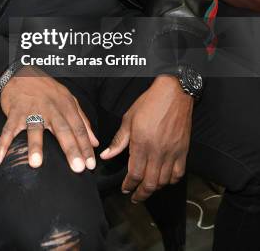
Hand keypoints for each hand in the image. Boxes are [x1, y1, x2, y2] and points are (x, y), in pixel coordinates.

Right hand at [0, 68, 98, 171]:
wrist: (22, 73)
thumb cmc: (47, 89)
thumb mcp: (69, 100)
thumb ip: (82, 121)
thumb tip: (94, 142)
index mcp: (65, 105)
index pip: (78, 127)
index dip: (85, 146)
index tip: (90, 164)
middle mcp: (50, 108)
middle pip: (62, 129)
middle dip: (70, 148)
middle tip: (77, 167)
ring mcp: (32, 110)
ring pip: (34, 128)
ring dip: (35, 146)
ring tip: (36, 163)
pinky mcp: (15, 112)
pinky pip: (8, 129)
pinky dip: (2, 144)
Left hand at [100, 76, 192, 202]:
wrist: (173, 93)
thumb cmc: (149, 103)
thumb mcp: (128, 119)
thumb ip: (118, 141)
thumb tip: (106, 155)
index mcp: (141, 143)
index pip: (134, 173)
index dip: (129, 185)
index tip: (125, 189)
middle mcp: (157, 151)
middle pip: (150, 183)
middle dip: (141, 193)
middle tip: (135, 196)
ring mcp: (172, 152)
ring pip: (163, 181)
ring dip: (154, 188)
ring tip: (147, 188)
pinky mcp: (183, 150)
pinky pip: (178, 173)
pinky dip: (170, 180)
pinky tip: (164, 179)